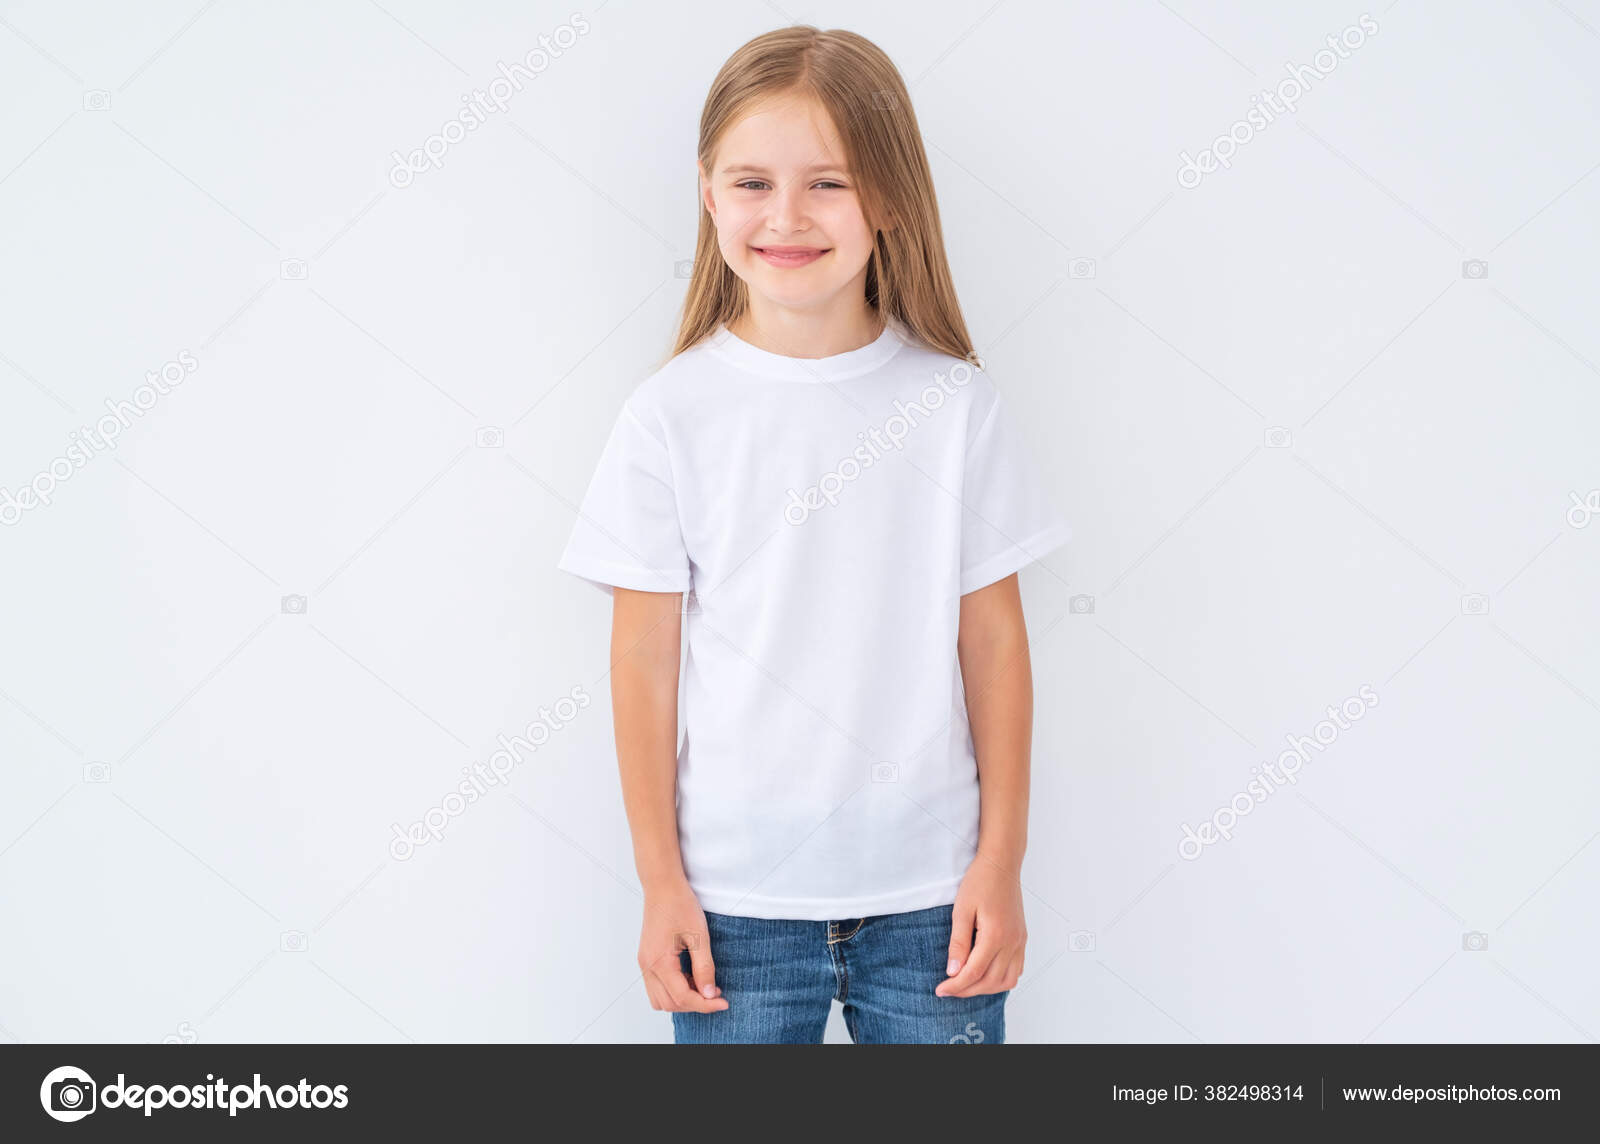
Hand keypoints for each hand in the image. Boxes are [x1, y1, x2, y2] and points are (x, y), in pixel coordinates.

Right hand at [639, 879, 728, 1012]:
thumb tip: (709, 994)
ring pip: (660, 999)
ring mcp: (644, 963)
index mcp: (659, 962)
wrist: (662, 885)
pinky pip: (657, 987)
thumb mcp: (699, 936)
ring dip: (682, 999)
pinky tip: (691, 977)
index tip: (724, 1002)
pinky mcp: (646, 958)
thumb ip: (704, 967)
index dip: (705, 1004)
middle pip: (669, 1004)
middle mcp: (647, 966)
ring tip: (703, 985)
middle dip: (694, 1004)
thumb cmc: (680, 905)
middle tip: (716, 994)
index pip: (682, 997)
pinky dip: (674, 990)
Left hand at [936, 856, 1025, 996]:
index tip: (940, 990)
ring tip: (966, 985)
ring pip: (1007, 980)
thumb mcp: (961, 910)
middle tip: (949, 989)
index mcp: (995, 935)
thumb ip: (958, 942)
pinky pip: (1016, 969)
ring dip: (986, 988)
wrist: (1001, 864)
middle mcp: (1012, 942)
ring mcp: (1020, 941)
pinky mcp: (1022, 938)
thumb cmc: (980, 881)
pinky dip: (1001, 979)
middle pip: (990, 981)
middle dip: (968, 990)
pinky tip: (986, 974)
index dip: (956, 985)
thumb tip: (953, 971)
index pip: (974, 972)